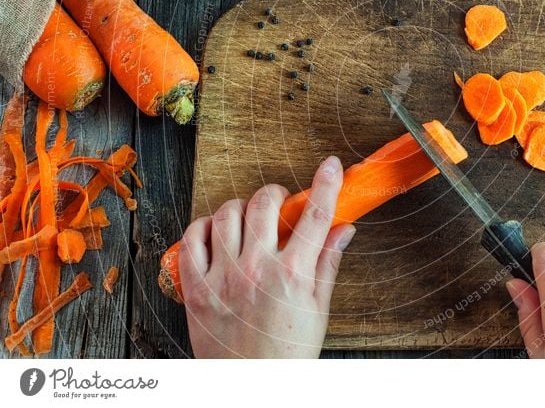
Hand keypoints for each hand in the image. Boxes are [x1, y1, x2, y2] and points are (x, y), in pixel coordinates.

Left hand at [179, 156, 355, 357]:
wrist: (254, 387)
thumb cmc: (289, 352)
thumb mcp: (319, 308)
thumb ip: (328, 263)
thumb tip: (344, 229)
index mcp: (293, 275)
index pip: (314, 216)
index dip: (327, 184)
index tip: (332, 165)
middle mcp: (256, 270)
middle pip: (264, 204)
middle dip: (276, 193)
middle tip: (280, 202)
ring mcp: (223, 278)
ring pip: (226, 214)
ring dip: (241, 207)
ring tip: (248, 219)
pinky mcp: (196, 289)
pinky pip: (192, 239)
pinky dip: (204, 227)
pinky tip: (216, 232)